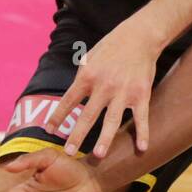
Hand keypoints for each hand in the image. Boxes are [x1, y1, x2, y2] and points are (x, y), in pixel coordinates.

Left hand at [44, 18, 161, 157]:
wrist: (139, 37)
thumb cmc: (111, 47)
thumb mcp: (89, 58)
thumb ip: (81, 79)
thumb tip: (71, 99)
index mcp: (88, 76)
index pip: (68, 101)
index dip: (57, 117)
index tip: (48, 131)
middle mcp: (104, 85)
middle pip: (88, 115)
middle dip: (77, 135)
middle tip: (68, 153)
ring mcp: (124, 91)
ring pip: (113, 120)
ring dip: (105, 139)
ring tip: (98, 155)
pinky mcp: (142, 94)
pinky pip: (142, 117)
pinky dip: (143, 133)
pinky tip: (142, 148)